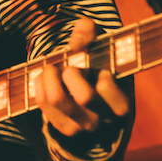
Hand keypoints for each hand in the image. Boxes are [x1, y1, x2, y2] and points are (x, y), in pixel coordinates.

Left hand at [37, 18, 130, 137]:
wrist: (89, 94)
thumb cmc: (99, 66)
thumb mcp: (101, 46)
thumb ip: (91, 33)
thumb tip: (79, 37)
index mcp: (121, 103)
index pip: (109, 88)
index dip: (102, 73)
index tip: (100, 67)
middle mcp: (103, 119)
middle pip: (85, 96)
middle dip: (72, 72)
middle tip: (70, 66)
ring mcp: (81, 126)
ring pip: (58, 99)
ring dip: (50, 76)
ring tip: (52, 67)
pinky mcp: (61, 127)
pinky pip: (43, 103)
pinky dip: (40, 84)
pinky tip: (45, 77)